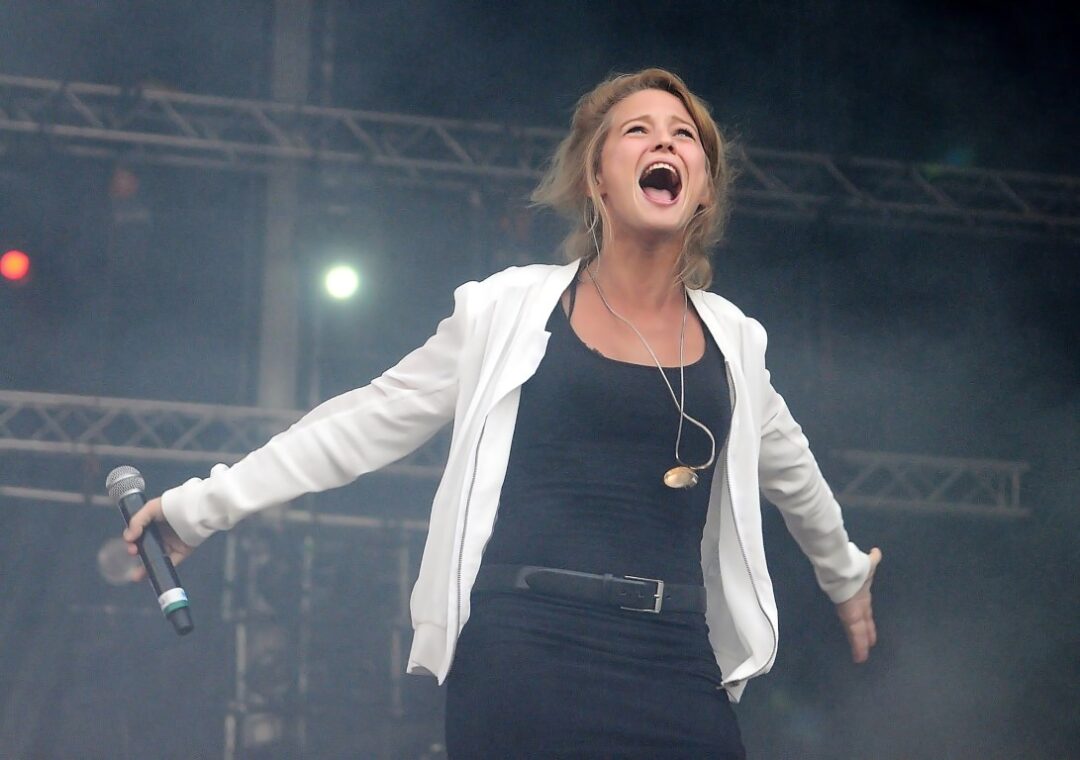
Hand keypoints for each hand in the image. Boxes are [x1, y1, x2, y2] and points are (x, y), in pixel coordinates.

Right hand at [122, 496, 194, 581]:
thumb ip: (137, 521)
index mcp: (153, 523)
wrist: (196, 510)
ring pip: (156, 558)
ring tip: (136, 576)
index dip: (132, 539)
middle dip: (136, 552)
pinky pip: (170, 562)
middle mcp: (161, 534)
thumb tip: (128, 537)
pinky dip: (161, 569)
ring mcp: (171, 544)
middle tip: (133, 552)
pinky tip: (150, 576)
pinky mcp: (181, 552)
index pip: (138, 533)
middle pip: (145, 547)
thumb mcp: (151, 508)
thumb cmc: (172, 506)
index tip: (130, 543)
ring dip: (145, 568)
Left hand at [835, 546, 881, 663]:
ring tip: (861, 658)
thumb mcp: (867, 565)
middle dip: (865, 635)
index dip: (867, 621)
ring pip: (858, 633)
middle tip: (868, 646)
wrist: (843, 568)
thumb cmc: (856, 567)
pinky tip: (860, 657)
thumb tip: (876, 552)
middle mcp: (856, 606)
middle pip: (861, 624)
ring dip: (860, 645)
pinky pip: (856, 635)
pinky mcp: (849, 617)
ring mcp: (852, 613)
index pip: (865, 612)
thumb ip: (871, 560)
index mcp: (861, 596)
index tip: (870, 629)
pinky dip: (859, 646)